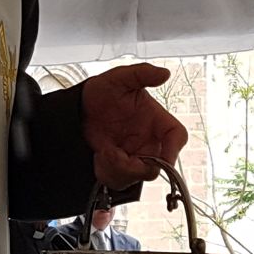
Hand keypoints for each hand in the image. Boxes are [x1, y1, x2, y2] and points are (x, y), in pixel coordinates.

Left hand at [81, 63, 186, 188]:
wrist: (77, 108)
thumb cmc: (101, 91)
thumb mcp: (118, 78)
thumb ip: (141, 73)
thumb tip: (164, 73)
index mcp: (156, 120)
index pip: (177, 136)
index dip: (173, 149)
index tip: (163, 157)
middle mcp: (149, 141)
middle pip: (157, 166)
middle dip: (134, 165)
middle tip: (113, 154)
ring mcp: (134, 155)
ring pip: (136, 177)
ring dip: (118, 169)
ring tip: (103, 153)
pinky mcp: (119, 165)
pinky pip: (119, 180)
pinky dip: (107, 172)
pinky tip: (98, 156)